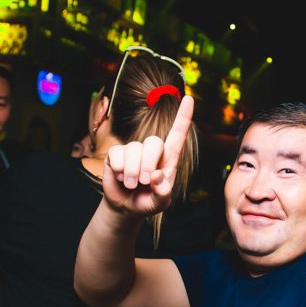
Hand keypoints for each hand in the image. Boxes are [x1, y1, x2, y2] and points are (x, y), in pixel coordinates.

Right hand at [101, 95, 193, 217]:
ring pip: (134, 149)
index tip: (189, 98)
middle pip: (154, 142)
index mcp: (168, 159)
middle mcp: (152, 151)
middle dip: (148, 164)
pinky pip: (117, 153)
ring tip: (131, 184)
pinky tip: (120, 176)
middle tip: (144, 182)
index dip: (183, 117)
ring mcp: (133, 150)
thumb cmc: (148, 201)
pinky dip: (119, 168)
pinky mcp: (116, 154)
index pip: (177, 135)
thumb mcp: (160, 203)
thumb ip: (162, 193)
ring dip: (132, 171)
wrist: (126, 207)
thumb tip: (157, 176)